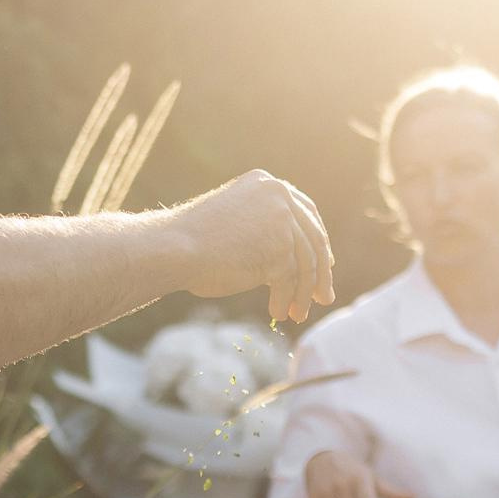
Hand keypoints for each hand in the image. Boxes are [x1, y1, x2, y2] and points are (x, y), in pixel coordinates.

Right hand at [172, 170, 336, 322]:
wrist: (173, 248)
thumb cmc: (191, 242)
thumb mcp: (234, 224)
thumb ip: (263, 232)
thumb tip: (288, 261)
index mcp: (266, 183)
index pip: (305, 212)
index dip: (317, 240)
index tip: (325, 262)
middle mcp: (278, 195)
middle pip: (313, 238)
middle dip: (320, 272)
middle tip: (323, 297)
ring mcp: (281, 220)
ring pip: (305, 263)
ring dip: (302, 293)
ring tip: (298, 314)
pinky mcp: (279, 247)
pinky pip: (289, 280)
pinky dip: (286, 299)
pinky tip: (277, 313)